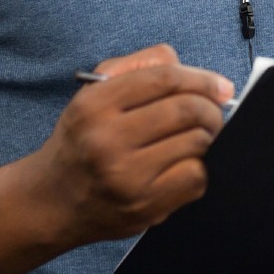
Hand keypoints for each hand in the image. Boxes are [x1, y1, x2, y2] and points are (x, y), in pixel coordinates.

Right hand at [34, 44, 234, 244]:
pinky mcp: (144, 206)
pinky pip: (195, 177)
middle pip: (185, 109)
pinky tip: (183, 164)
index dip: (201, 78)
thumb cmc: (83, 141)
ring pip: (196, 142)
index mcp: (95, 105)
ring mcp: (126, 177)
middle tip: (213, 112)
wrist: (53, 202)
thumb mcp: (93, 94)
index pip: (164, 78)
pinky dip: (200, 167)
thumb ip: (138, 67)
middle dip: (211, 108)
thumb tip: (189, 68)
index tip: (220, 85)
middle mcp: (107, 140)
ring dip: (207, 137)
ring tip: (197, 137)